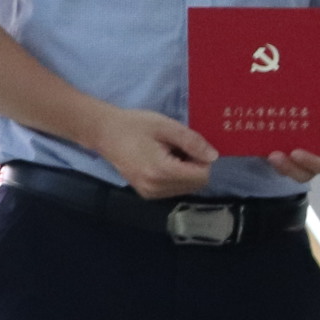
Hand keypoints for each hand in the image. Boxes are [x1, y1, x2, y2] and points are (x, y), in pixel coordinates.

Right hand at [90, 106, 217, 198]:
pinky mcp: (147, 194)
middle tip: (178, 147)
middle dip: (194, 165)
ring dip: (186, 172)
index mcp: (161, 172)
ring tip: (169, 153)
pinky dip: (176, 176)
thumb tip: (214, 157)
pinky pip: (175, 189)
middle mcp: (156, 188)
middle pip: (196, 184)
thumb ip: (192, 141)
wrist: (105, 133)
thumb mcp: (167, 126)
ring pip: (187, 188)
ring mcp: (150, 194)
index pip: (201, 176)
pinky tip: (163, 161)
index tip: (189, 145)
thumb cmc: (135, 125)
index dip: (202, 159)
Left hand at [264, 95, 319, 183]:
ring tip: (268, 155)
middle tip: (274, 156)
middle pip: (305, 173)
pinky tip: (257, 147)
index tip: (295, 153)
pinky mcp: (285, 154)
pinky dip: (266, 156)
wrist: (319, 100)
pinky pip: (277, 161)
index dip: (310, 162)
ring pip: (290, 171)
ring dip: (280, 166)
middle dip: (290, 167)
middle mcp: (317, 159)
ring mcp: (300, 159)